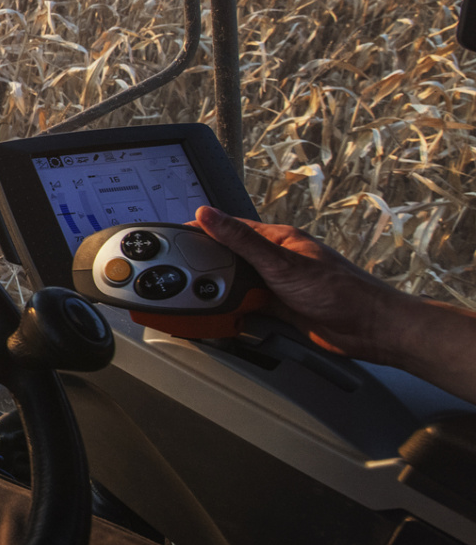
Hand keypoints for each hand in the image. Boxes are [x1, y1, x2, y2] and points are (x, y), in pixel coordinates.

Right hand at [191, 206, 400, 360]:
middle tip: (178, 273)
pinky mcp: (281, 310)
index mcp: (278, 240)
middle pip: (230, 259)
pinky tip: (223, 316)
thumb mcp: (281, 263)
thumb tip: (209, 215)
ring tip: (198, 298)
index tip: (172, 236)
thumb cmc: (341, 292)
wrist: (371, 330)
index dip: (201, 231)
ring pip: (237, 285)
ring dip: (220, 291)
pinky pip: (248, 308)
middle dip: (206, 266)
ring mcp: (278, 286)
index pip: (230, 228)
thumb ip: (242, 240)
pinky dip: (234, 312)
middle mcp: (277, 261)